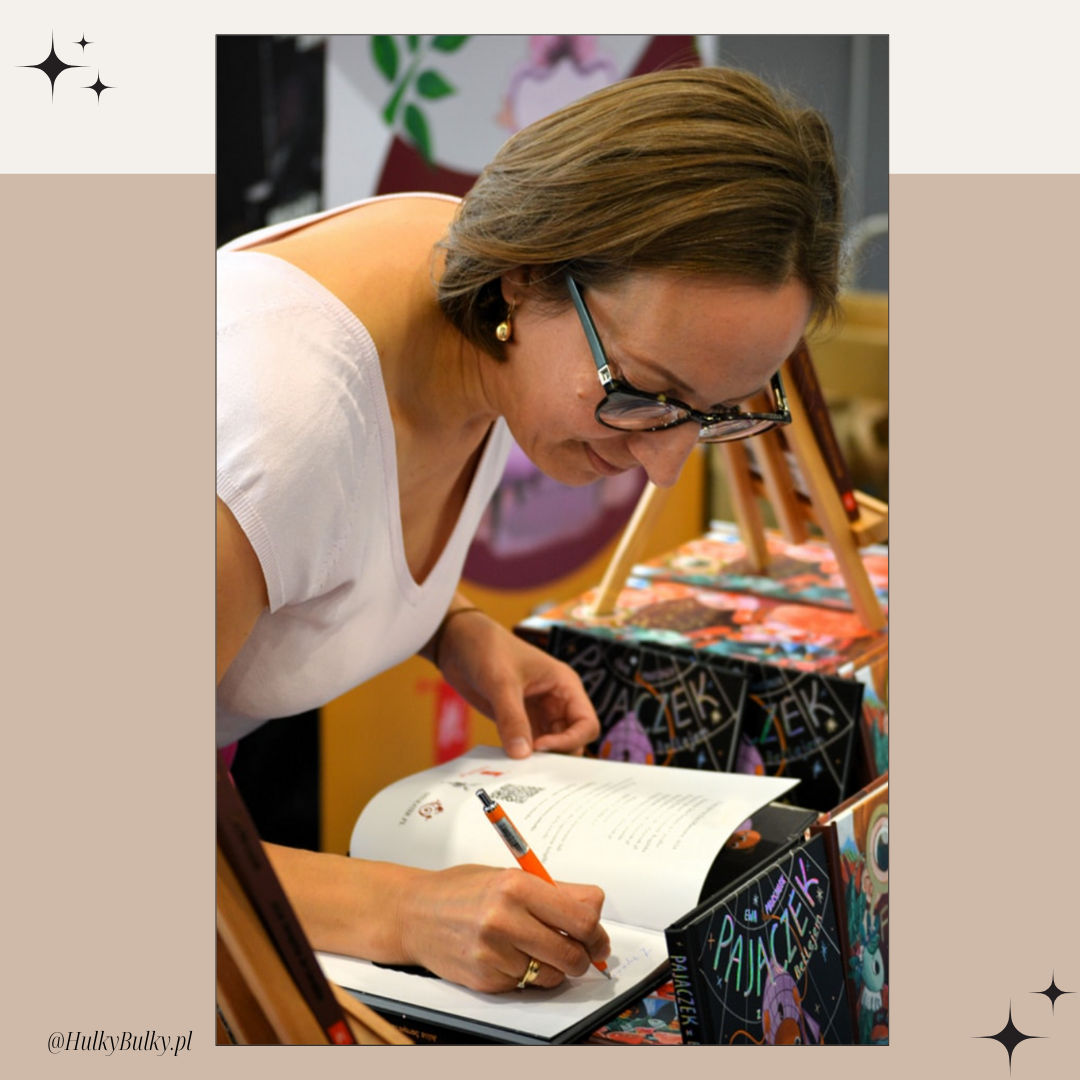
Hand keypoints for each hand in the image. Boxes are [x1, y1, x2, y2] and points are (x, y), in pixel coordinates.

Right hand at [397, 864, 608, 992]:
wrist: (414, 912)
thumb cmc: (464, 890)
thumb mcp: (508, 876)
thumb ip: (552, 891)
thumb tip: (595, 911)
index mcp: (516, 885)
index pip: (582, 915)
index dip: (597, 929)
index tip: (597, 934)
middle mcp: (505, 918)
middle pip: (573, 951)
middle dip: (585, 956)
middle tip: (583, 952)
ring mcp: (493, 952)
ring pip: (552, 974)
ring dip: (556, 968)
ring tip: (541, 951)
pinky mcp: (485, 979)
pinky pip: (527, 986)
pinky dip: (528, 976)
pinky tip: (513, 958)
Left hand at [434, 610, 599, 756]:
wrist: (457, 641)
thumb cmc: (487, 648)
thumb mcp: (501, 683)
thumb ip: (512, 719)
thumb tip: (522, 755)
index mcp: (565, 685)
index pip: (586, 724)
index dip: (570, 740)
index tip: (539, 747)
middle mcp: (557, 701)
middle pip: (573, 740)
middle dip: (556, 754)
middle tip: (530, 764)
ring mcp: (539, 712)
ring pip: (552, 746)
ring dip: (539, 759)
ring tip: (518, 767)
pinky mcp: (519, 720)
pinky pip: (529, 745)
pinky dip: (523, 755)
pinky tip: (507, 761)